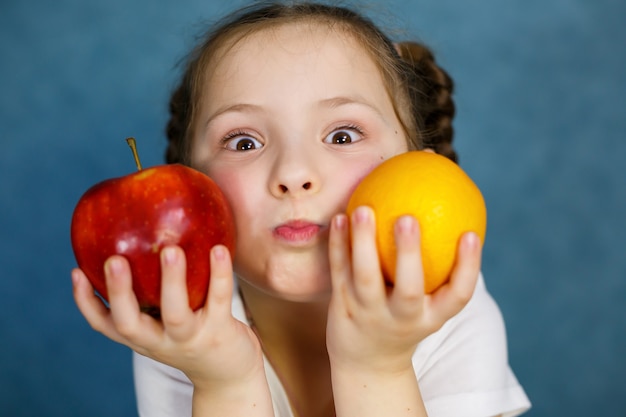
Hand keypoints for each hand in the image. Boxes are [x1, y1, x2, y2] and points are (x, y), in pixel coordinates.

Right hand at [72, 245, 263, 389]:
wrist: (228, 373)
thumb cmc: (191, 335)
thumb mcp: (164, 321)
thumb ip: (150, 292)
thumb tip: (137, 238)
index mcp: (142, 336)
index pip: (104, 325)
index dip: (86, 302)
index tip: (76, 272)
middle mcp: (160, 341)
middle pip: (130, 324)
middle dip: (120, 293)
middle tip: (114, 260)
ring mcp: (190, 338)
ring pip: (176, 314)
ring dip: (171, 281)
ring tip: (171, 250)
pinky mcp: (220, 331)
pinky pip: (219, 300)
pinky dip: (219, 274)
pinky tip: (219, 249)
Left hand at [326, 206, 480, 373]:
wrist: (368, 361)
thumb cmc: (406, 319)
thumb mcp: (429, 306)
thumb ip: (442, 270)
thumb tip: (454, 217)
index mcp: (431, 317)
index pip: (458, 296)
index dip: (468, 267)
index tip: (471, 234)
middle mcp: (401, 318)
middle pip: (408, 290)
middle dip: (409, 255)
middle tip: (408, 217)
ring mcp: (369, 313)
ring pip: (365, 277)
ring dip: (363, 242)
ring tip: (363, 209)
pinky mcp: (342, 305)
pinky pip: (339, 270)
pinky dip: (338, 244)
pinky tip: (339, 217)